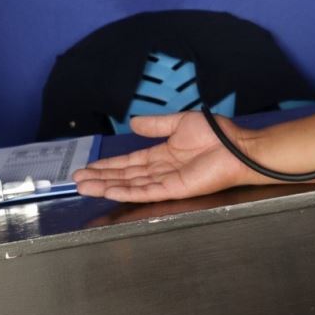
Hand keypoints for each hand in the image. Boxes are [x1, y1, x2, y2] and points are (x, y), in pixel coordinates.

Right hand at [72, 111, 251, 200]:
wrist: (236, 146)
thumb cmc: (216, 134)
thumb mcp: (179, 123)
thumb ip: (156, 125)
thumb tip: (133, 121)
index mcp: (162, 155)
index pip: (130, 162)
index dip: (108, 165)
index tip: (89, 167)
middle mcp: (161, 170)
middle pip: (124, 176)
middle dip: (100, 178)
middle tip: (78, 181)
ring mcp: (166, 181)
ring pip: (129, 185)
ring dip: (106, 186)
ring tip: (84, 187)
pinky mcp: (174, 189)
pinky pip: (145, 191)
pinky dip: (126, 192)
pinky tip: (109, 191)